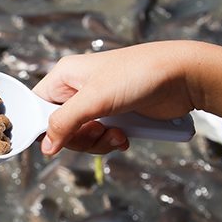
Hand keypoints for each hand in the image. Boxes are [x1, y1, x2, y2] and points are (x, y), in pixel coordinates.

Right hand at [33, 41, 195, 154]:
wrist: (184, 76)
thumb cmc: (139, 74)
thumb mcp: (95, 99)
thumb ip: (65, 122)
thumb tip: (46, 147)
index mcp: (65, 76)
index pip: (37, 107)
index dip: (43, 127)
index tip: (57, 140)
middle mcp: (77, 89)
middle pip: (59, 128)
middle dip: (79, 138)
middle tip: (97, 132)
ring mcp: (97, 103)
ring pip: (81, 137)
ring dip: (98, 143)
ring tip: (117, 134)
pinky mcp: (116, 115)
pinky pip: (101, 138)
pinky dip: (111, 142)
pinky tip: (126, 135)